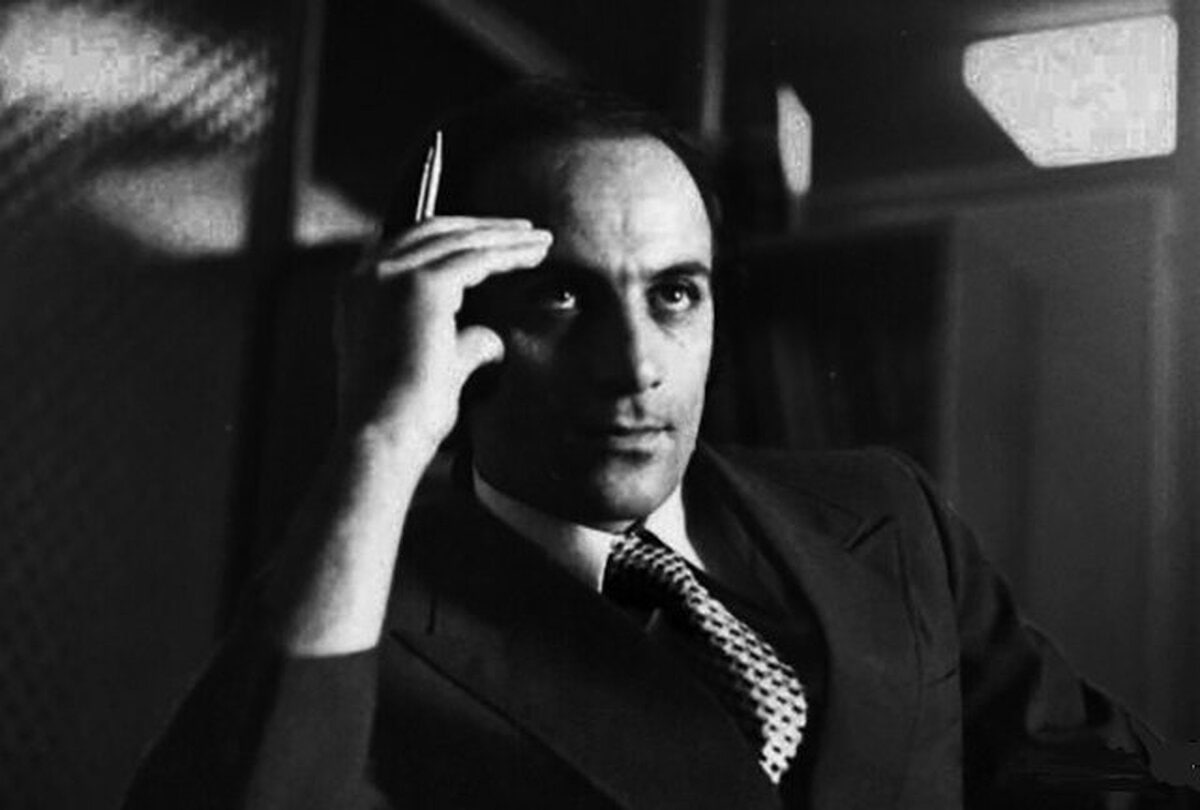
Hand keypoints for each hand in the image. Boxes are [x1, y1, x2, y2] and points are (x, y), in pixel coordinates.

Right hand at [336, 216, 552, 454]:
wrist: (384, 436)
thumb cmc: (404, 417)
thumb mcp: (428, 366)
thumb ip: (456, 342)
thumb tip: (490, 339)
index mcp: (359, 290)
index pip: (412, 245)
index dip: (455, 238)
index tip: (491, 240)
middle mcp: (368, 274)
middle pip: (436, 231)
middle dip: (483, 228)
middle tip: (524, 230)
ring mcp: (392, 275)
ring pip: (460, 240)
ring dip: (504, 236)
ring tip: (541, 240)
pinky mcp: (423, 285)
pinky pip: (477, 257)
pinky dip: (509, 253)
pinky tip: (535, 255)